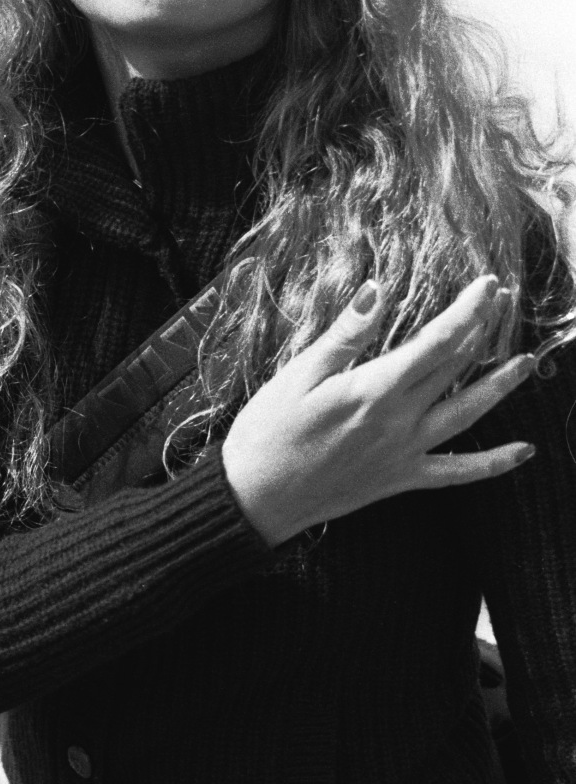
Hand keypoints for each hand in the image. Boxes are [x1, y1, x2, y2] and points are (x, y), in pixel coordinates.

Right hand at [222, 274, 535, 547]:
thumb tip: (375, 292)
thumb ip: (343, 336)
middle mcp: (399, 421)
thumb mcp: (296, 375)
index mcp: (373, 390)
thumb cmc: (268, 433)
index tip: (486, 284)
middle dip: (483, 330)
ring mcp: (405, 452)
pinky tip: (524, 452)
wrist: (256, 499)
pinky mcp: (401, 478)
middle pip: (455, 368)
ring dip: (501, 386)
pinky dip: (494, 464)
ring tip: (528, 363)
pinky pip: (458, 472)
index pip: (436, 342)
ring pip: (467, 415)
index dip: (467, 311)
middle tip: (504, 300)